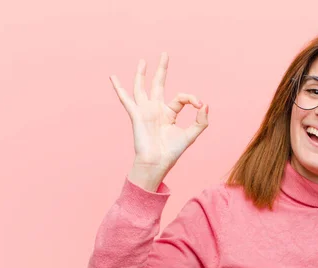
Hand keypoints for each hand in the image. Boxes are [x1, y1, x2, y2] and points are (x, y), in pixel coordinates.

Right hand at [109, 52, 208, 170]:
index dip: (192, 98)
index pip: (181, 98)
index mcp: (169, 113)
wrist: (156, 163)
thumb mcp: (191, 135)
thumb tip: (205, 104)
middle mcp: (156, 109)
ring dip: (142, 74)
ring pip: (142, 88)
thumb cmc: (171, 152)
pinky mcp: (136, 115)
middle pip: (159, 84)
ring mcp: (145, 111)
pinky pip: (126, 99)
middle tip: (165, 54)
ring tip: (142, 61)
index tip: (199, 105)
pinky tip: (112, 77)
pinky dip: (119, 88)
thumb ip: (200, 121)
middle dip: (162, 69)